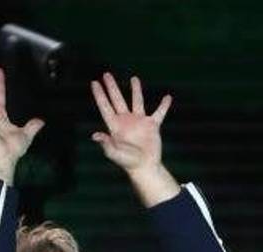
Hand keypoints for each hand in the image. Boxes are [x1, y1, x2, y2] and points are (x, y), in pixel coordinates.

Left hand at [89, 72, 179, 204]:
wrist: (145, 166)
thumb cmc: (128, 162)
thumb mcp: (114, 153)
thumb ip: (106, 144)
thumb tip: (95, 135)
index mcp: (115, 125)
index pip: (105, 106)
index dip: (99, 95)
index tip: (94, 82)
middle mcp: (126, 120)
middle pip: (117, 99)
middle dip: (112, 87)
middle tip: (106, 74)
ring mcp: (139, 122)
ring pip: (137, 101)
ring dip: (136, 90)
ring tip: (134, 78)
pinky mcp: (152, 125)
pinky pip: (159, 113)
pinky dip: (164, 105)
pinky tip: (168, 97)